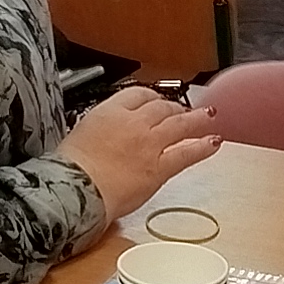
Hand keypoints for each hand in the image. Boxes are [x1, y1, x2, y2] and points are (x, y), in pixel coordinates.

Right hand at [60, 84, 219, 217]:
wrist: (77, 189)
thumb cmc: (70, 168)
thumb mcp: (78, 134)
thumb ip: (96, 130)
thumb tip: (99, 135)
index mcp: (110, 111)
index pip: (138, 95)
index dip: (151, 96)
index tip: (155, 99)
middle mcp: (134, 123)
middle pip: (161, 107)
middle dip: (174, 107)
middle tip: (182, 109)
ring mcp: (149, 144)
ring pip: (180, 124)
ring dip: (196, 119)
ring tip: (208, 115)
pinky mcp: (160, 168)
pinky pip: (187, 154)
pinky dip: (203, 147)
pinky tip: (213, 142)